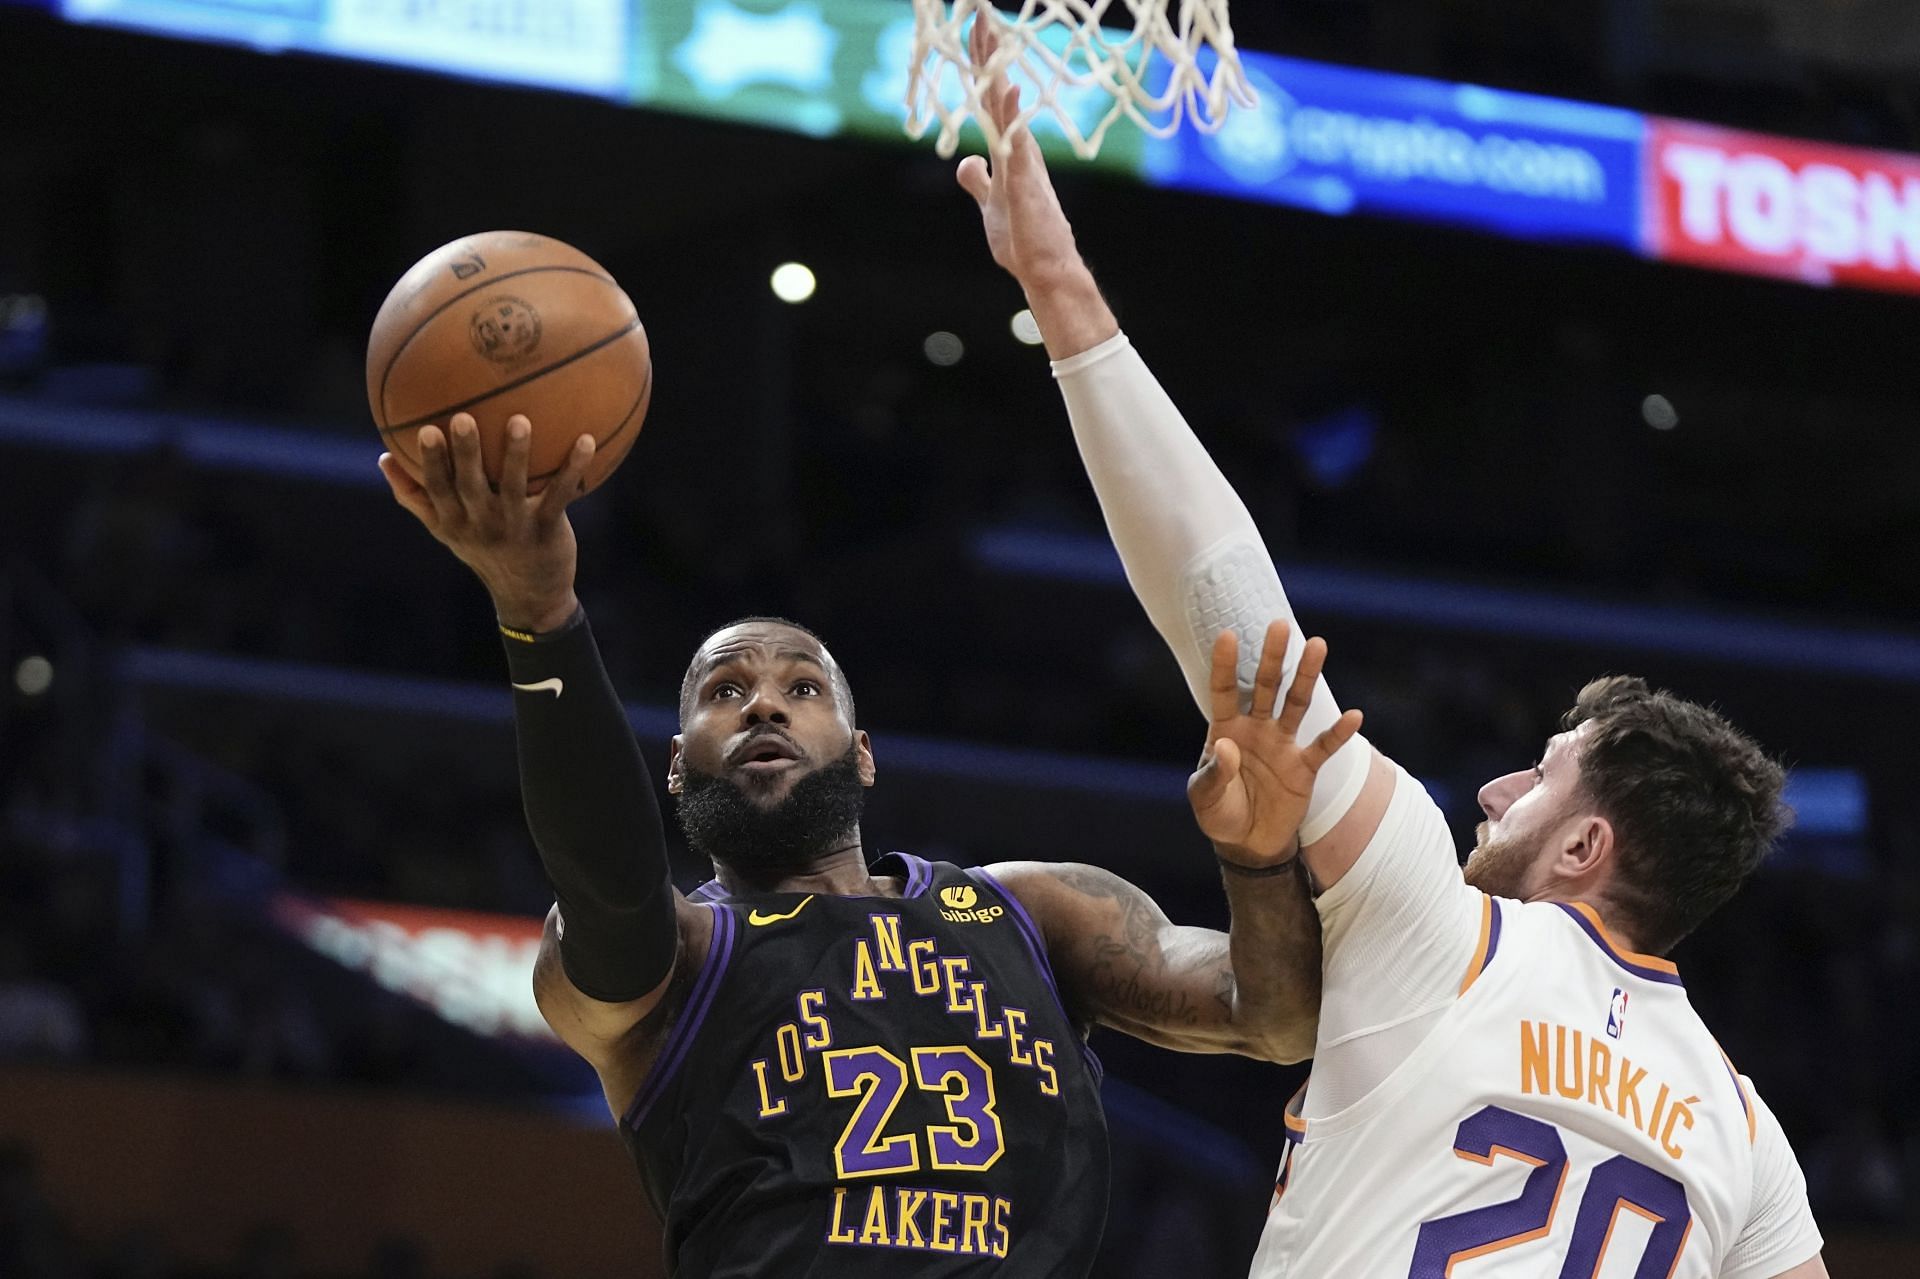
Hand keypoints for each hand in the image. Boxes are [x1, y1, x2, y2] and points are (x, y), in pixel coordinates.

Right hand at [377, 413, 594, 632]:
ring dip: (517, 454)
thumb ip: (414, 496)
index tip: (426, 429)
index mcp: (454, 521)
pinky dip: (574, 469)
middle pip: (470, 485)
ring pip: (514, 487)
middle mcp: (482, 524)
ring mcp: (515, 527)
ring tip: (520, 421)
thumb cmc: (482, 550)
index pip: (436, 488)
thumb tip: (382, 457)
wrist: (529, 597)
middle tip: (463, 418)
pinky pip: (560, 495)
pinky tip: (586, 441)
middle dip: (466, 453)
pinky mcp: (548, 529)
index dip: (431, 462)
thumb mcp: (444, 530)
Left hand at [953, 13, 1086, 292]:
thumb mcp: (990, 204)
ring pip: (1006, 105)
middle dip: (988, 52)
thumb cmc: (1021, 238)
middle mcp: (1017, 145)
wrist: (1044, 267)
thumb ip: (979, 181)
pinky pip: (1017, 140)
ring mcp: (1023, 159)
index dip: (981, 65)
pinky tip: (1009, 89)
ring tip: (991, 33)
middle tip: (980, 12)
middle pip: (998, 89)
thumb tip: (967, 163)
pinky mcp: (1025, 179)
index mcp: (1008, 148)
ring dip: (997, 69)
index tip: (973, 31)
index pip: (990, 97)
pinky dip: (1012, 114)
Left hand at [1188, 621, 1365, 865]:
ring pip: (1297, 704)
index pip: (1224, 691)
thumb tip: (1229, 745)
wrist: (1248, 844)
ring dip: (1307, 677)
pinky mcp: (1304, 768)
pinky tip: (1353, 716)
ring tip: (1318, 645)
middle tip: (1280, 624)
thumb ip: (1214, 773)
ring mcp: (1283, 745)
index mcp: (1226, 730)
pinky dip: (1338, 733)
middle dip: (1273, 657)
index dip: (1225, 665)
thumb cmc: (1220, 814)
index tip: (1228, 635)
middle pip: (1266, 687)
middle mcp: (1257, 729)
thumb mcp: (1205, 798)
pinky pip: (1324, 747)